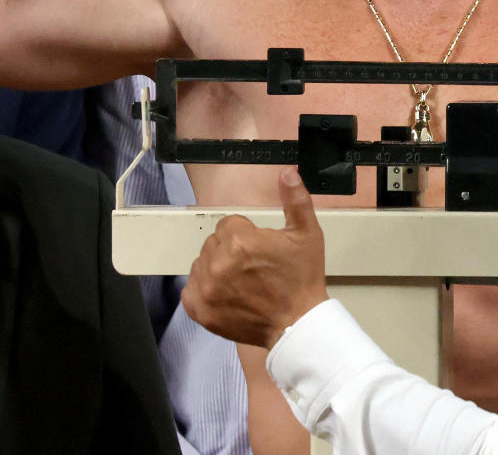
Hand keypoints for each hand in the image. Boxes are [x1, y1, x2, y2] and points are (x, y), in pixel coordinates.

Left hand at [182, 167, 328, 348]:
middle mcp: (218, 264)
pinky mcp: (200, 309)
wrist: (298, 324)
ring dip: (217, 269)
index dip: (247, 235)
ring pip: (202, 264)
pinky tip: (227, 293)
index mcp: (240, 241)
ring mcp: (206, 289)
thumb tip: (288, 173)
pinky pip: (190, 289)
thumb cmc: (302, 280)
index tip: (260, 250)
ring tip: (243, 282)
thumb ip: (295, 200)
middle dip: (231, 251)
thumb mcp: (307, 234)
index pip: (228, 224)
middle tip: (254, 267)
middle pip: (214, 243)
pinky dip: (204, 290)